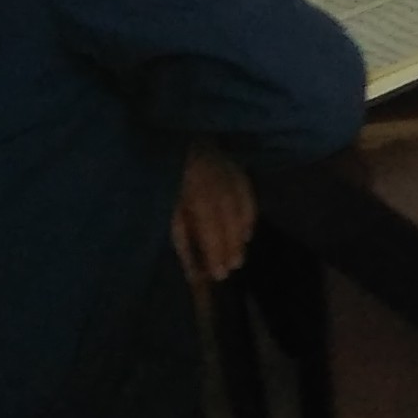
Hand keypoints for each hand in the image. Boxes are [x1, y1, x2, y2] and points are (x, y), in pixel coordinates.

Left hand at [171, 142, 255, 284]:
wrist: (176, 143)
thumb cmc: (168, 181)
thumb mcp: (167, 212)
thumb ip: (181, 240)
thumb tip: (191, 268)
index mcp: (197, 195)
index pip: (211, 230)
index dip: (217, 253)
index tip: (220, 275)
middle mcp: (219, 186)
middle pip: (229, 222)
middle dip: (231, 248)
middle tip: (233, 268)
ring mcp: (231, 175)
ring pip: (241, 211)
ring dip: (241, 236)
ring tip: (239, 257)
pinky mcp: (237, 168)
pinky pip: (249, 196)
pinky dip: (249, 216)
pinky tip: (246, 233)